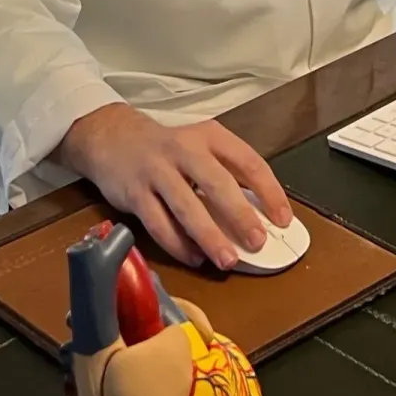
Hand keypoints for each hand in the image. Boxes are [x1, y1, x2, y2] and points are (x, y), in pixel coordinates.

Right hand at [55, 104, 293, 271]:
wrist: (112, 137)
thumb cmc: (167, 149)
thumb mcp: (201, 147)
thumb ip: (227, 174)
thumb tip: (260, 215)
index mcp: (210, 136)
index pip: (248, 162)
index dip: (269, 191)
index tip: (283, 219)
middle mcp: (184, 149)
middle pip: (217, 183)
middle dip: (239, 215)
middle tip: (257, 242)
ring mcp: (157, 171)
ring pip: (186, 207)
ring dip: (209, 236)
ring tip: (227, 259)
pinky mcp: (135, 193)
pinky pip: (158, 223)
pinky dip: (178, 244)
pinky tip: (194, 257)